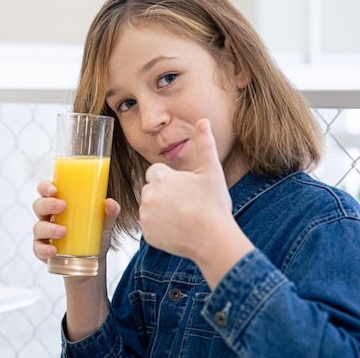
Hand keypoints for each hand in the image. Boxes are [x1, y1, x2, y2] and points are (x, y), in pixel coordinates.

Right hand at [31, 180, 119, 264]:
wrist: (93, 260)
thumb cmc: (94, 233)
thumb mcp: (104, 223)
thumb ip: (109, 213)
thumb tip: (111, 203)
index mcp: (58, 203)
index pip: (45, 189)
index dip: (45, 187)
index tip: (54, 190)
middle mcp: (47, 216)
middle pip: (39, 205)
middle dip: (48, 204)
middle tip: (63, 207)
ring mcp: (43, 234)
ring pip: (38, 227)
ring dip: (49, 228)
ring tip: (64, 232)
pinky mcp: (43, 250)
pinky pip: (38, 248)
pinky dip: (44, 249)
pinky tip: (53, 250)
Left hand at [139, 118, 236, 261]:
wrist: (213, 239)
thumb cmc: (214, 204)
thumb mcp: (211, 170)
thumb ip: (205, 143)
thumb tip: (203, 120)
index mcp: (159, 177)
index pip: (156, 173)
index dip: (171, 180)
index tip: (186, 189)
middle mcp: (147, 195)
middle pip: (152, 190)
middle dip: (165, 195)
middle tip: (186, 204)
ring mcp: (145, 215)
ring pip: (150, 208)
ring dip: (161, 211)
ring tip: (183, 217)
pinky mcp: (146, 234)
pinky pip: (150, 226)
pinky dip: (160, 228)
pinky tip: (177, 230)